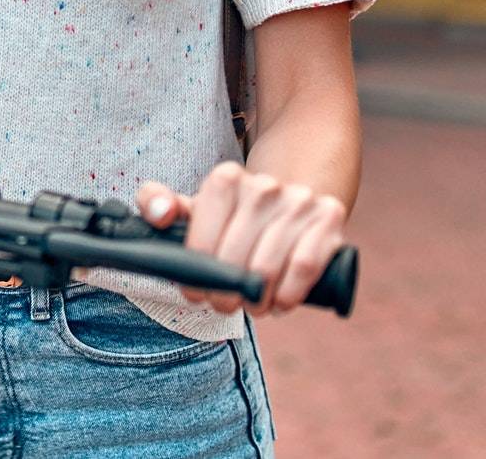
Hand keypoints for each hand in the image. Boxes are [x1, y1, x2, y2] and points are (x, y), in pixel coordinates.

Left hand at [136, 163, 347, 314]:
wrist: (291, 200)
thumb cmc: (234, 216)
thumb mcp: (195, 208)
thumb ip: (158, 204)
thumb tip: (158, 213)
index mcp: (225, 179)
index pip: (201, 241)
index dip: (196, 276)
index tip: (195, 294)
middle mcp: (263, 186)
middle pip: (234, 261)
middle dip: (225, 294)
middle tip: (224, 305)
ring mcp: (298, 200)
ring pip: (267, 269)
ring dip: (256, 300)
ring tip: (251, 306)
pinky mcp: (328, 217)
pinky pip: (304, 267)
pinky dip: (288, 294)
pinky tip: (279, 303)